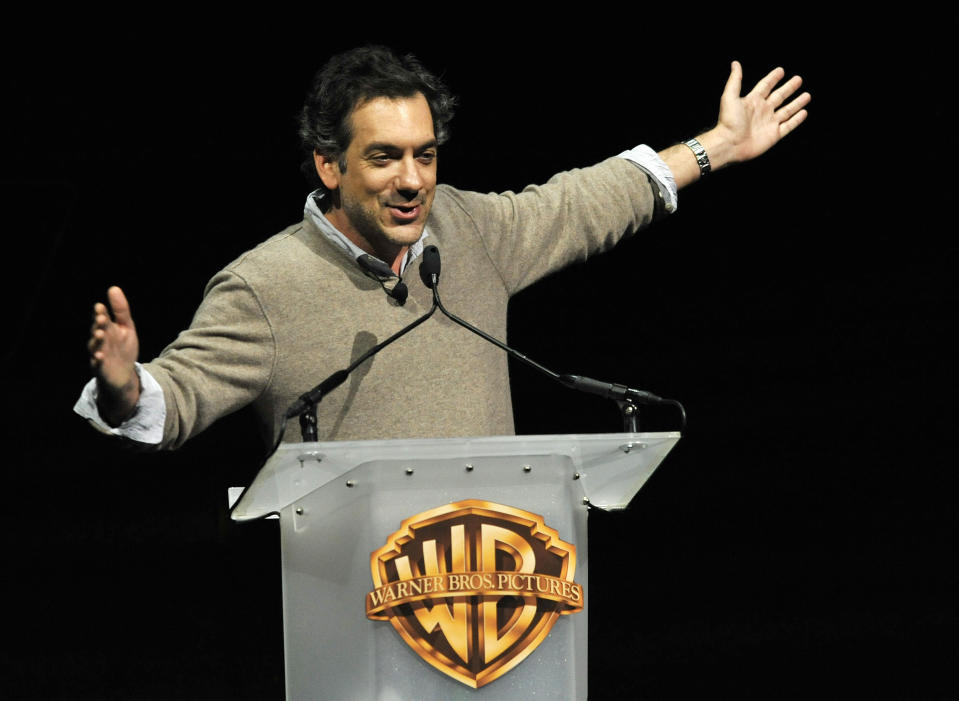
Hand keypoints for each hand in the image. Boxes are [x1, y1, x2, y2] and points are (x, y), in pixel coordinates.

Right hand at [88, 286, 140, 424]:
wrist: (123, 373)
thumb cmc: (123, 348)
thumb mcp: (126, 328)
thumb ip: (121, 310)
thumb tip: (113, 288)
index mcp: (106, 329)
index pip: (102, 319)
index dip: (101, 313)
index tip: (100, 307)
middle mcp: (99, 341)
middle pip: (97, 331)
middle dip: (98, 325)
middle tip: (101, 318)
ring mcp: (98, 354)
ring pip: (95, 346)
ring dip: (97, 340)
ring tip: (100, 333)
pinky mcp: (101, 368)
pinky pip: (97, 364)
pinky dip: (98, 359)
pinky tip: (100, 355)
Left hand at [713, 60, 810, 164]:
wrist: (730, 144)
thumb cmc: (728, 121)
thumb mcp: (730, 97)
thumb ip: (735, 80)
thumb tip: (735, 63)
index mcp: (753, 101)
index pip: (766, 86)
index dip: (773, 78)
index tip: (781, 70)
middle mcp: (762, 111)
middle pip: (779, 96)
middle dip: (789, 88)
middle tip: (798, 79)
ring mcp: (769, 123)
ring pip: (787, 110)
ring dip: (797, 103)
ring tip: (807, 95)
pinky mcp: (774, 135)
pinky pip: (788, 126)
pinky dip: (796, 120)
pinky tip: (804, 112)